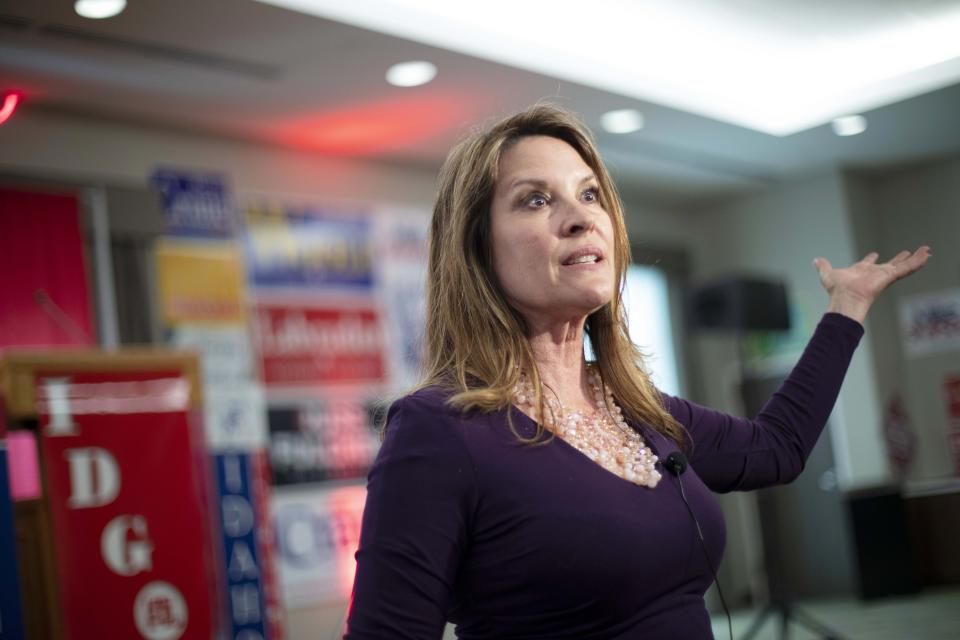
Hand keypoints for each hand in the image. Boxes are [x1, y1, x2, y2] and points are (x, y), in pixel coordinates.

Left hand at [813, 246, 930, 322]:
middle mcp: (874, 274)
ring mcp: (884, 275)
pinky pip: (907, 268)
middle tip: (907, 252)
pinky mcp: (890, 276)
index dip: (871, 259)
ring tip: (926, 251)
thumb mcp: (827, 274)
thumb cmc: (836, 290)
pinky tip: (926, 255)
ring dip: (915, 258)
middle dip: (898, 259)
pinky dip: (917, 262)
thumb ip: (823, 267)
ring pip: (903, 265)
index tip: (875, 254)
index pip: (868, 264)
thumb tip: (816, 260)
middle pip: (890, 264)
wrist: (845, 300)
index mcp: (861, 271)